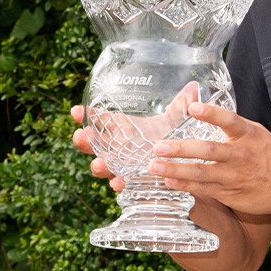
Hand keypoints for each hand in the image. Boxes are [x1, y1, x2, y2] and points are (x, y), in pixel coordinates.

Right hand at [71, 81, 200, 191]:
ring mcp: (123, 165)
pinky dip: (120, 183)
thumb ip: (182, 104)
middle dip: (84, 141)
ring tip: (99, 164)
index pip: (100, 119)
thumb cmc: (172, 136)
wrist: (182, 162)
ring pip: (104, 165)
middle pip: (94, 144)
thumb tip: (194, 86)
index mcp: (123, 128)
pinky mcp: (134, 180)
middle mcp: (118, 146)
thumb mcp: (176, 119)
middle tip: (79, 136)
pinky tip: (119, 183)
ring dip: (99, 165)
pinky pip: (122, 183)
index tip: (76, 111)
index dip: (86, 115)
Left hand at [146, 101, 270, 215]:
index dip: (211, 113)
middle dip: (181, 149)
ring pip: (202, 173)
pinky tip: (169, 181)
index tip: (192, 108)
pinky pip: (205, 189)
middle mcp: (241, 155)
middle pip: (209, 150)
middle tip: (158, 147)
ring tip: (155, 166)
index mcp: (249, 135)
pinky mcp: (231, 194)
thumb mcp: (256, 133)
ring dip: (176, 170)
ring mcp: (235, 176)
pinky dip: (186, 185)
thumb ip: (232, 125)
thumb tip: (200, 110)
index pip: (229, 120)